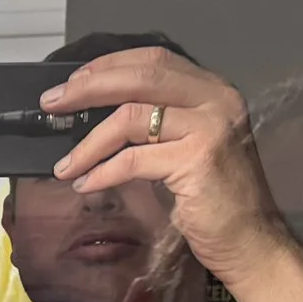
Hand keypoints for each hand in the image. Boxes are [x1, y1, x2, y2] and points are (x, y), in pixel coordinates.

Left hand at [42, 48, 296, 288]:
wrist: (250, 241)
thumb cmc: (214, 199)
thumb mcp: (188, 146)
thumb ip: (158, 121)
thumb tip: (94, 113)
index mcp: (213, 90)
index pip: (154, 60)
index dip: (109, 66)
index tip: (73, 81)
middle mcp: (216, 100)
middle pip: (140, 77)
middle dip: (88, 88)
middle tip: (52, 104)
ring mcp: (210, 127)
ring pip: (130, 118)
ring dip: (88, 144)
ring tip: (65, 166)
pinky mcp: (198, 159)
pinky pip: (133, 159)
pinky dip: (102, 171)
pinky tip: (86, 183)